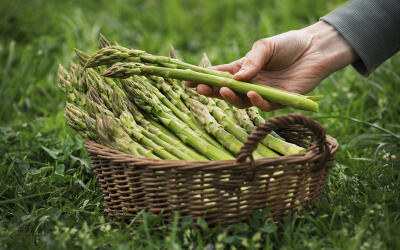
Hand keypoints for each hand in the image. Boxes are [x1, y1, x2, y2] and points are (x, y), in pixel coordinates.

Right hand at [185, 21, 357, 110]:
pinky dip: (257, 102)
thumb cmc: (288, 45)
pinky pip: (265, 106)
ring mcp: (264, 94)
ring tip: (223, 90)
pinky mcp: (280, 101)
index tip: (187, 81)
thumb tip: (236, 79)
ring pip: (243, 102)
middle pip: (228, 92)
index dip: (204, 79)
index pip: (220, 76)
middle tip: (201, 90)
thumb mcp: (264, 47)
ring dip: (232, 98)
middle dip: (213, 92)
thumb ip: (251, 62)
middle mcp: (251, 84)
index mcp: (244, 69)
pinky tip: (252, 94)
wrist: (315, 48)